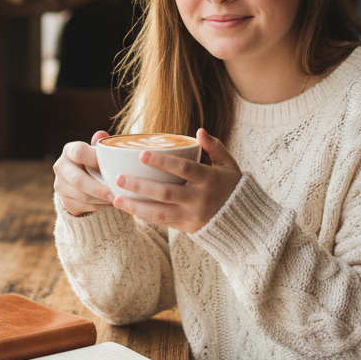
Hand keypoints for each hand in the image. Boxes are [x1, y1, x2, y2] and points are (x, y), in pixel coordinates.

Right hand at [54, 131, 115, 216]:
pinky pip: (83, 206)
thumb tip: (102, 134)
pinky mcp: (64, 201)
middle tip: (116, 195)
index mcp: (69, 150)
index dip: (96, 160)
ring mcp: (60, 185)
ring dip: (101, 200)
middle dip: (99, 189)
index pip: (79, 152)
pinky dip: (99, 207)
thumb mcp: (96, 152)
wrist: (77, 181)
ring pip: (82, 196)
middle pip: (79, 180)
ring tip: (117, 200)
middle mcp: (60, 167)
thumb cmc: (93, 161)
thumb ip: (101, 145)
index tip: (112, 168)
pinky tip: (110, 204)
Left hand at [110, 129, 241, 233]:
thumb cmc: (232, 186)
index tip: (142, 155)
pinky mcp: (186, 228)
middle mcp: (199, 199)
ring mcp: (192, 216)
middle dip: (141, 186)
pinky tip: (128, 208)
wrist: (244, 222)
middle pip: (166, 193)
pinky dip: (145, 215)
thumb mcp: (229, 165)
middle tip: (119, 178)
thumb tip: (199, 131)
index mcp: (209, 179)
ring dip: (136, 206)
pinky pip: (162, 222)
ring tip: (116, 198)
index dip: (163, 162)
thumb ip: (215, 147)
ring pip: (160, 213)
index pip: (184, 169)